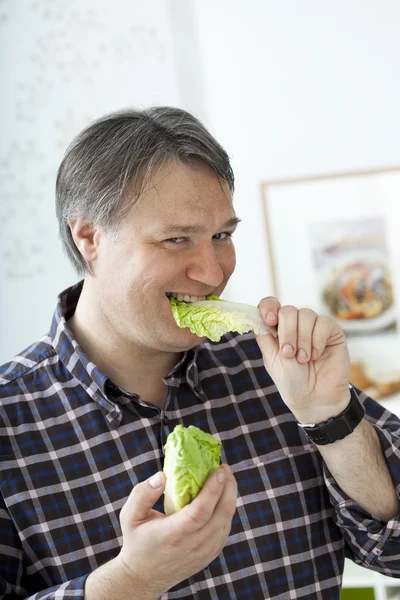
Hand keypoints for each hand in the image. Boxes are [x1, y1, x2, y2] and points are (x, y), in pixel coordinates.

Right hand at [115, 465, 236, 598]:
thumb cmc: (136, 540)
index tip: (218, 470)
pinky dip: (226, 510)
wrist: (144, 577)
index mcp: (173, 534)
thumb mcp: (130, 516)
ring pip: (227, 520)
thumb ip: (143, 494)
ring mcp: (205, 552)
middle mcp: (193, 545)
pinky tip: (220, 496)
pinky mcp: (210, 554)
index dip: (213, 490)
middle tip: (224, 468)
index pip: (201, 511)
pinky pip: (225, 528)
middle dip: (228, 487)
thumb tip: (162, 475)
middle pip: (222, 513)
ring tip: (224, 478)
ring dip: (229, 496)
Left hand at [255, 298, 350, 423]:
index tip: (270, 320)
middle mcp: (295, 324)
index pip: (271, 304)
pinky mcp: (332, 332)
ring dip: (302, 339)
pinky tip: (316, 355)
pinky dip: (317, 339)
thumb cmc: (291, 380)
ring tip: (303, 360)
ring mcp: (313, 326)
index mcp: (277, 328)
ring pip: (305, 314)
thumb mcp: (271, 358)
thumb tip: (254, 316)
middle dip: (287, 332)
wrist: (314, 398)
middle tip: (288, 354)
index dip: (268, 307)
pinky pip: (323, 322)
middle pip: (288, 310)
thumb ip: (264, 336)